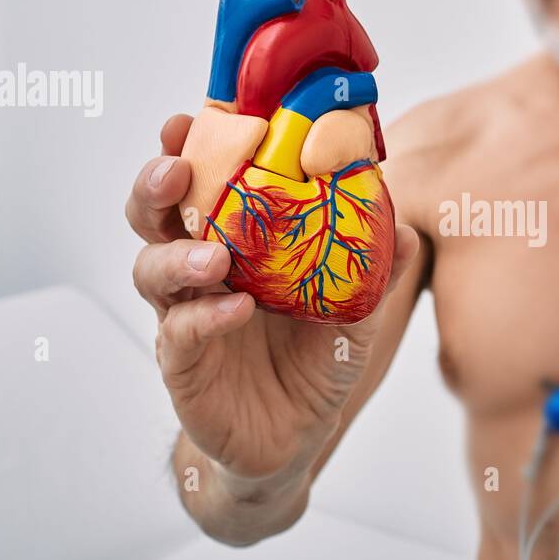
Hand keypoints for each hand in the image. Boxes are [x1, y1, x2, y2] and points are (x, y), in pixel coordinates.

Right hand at [128, 114, 419, 487]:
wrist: (291, 440)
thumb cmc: (313, 361)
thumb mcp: (353, 313)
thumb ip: (374, 271)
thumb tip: (406, 229)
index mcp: (235, 241)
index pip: (203, 183)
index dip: (190, 149)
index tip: (190, 119)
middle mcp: (200, 270)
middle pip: (155, 214)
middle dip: (157, 184)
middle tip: (176, 169)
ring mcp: (183, 315)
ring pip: (152, 270)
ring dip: (179, 255)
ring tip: (216, 257)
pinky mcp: (182, 364)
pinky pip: (178, 332)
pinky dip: (204, 318)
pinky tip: (235, 311)